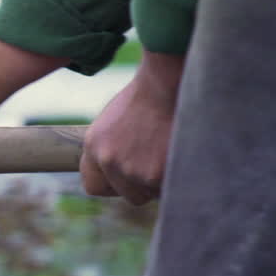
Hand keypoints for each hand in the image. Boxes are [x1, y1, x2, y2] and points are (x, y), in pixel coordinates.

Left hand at [80, 50, 183, 204]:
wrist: (170, 81)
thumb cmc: (150, 95)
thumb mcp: (116, 121)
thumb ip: (113, 148)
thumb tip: (121, 172)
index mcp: (94, 146)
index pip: (94, 186)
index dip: (114, 185)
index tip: (128, 179)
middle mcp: (108, 160)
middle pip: (128, 194)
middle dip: (145, 185)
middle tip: (161, 163)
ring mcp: (131, 169)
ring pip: (151, 192)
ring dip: (164, 180)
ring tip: (172, 151)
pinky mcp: (156, 174)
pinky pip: (169, 188)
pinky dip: (179, 176)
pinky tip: (182, 153)